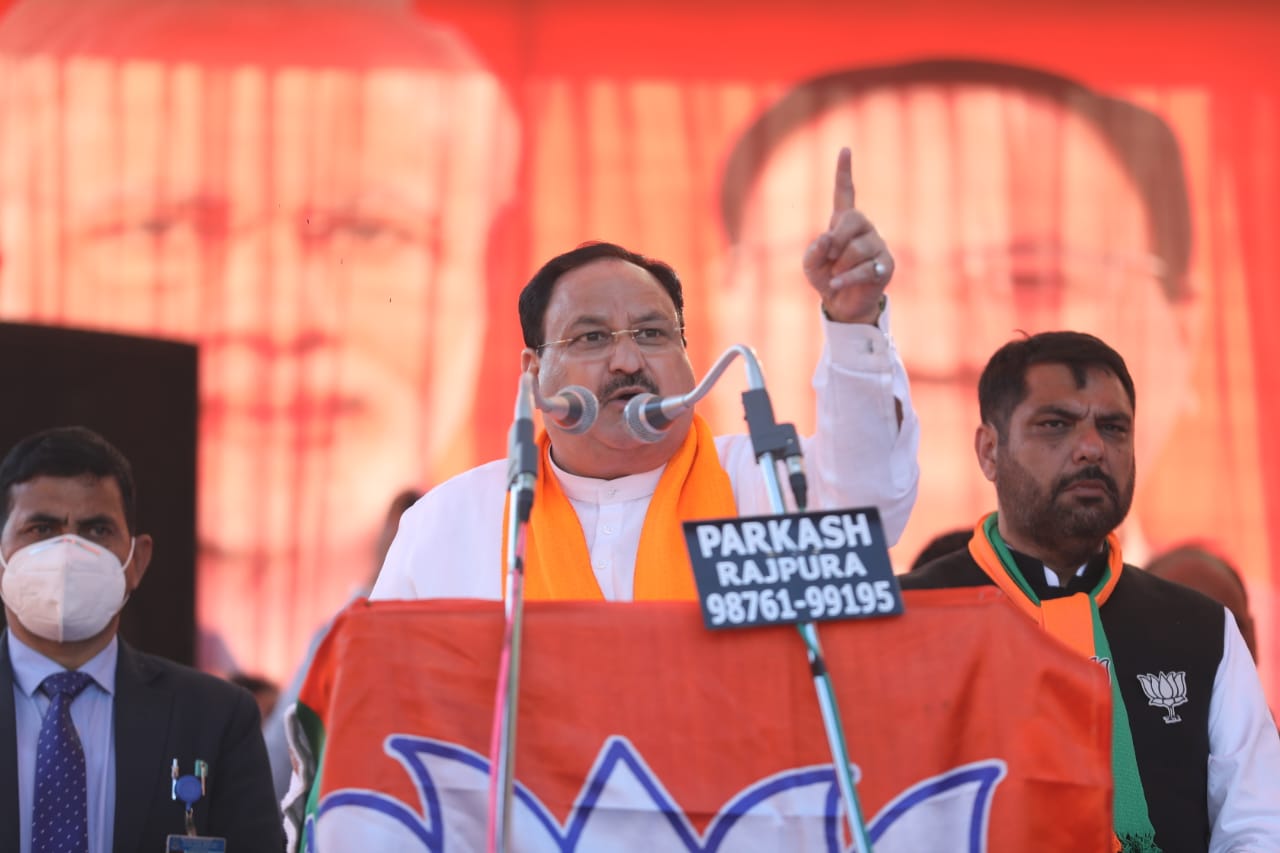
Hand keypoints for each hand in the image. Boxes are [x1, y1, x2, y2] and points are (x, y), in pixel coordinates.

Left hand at [802, 147, 893, 323]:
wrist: (842, 304)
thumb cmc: (826, 278)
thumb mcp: (810, 264)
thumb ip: (815, 250)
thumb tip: (829, 240)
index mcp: (844, 222)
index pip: (845, 192)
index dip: (844, 172)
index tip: (845, 150)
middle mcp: (864, 228)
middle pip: (853, 219)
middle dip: (836, 240)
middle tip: (829, 259)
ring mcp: (878, 245)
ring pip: (857, 248)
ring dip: (840, 266)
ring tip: (837, 275)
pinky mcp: (886, 265)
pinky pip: (864, 268)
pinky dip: (846, 278)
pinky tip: (837, 284)